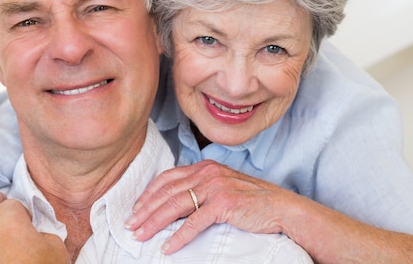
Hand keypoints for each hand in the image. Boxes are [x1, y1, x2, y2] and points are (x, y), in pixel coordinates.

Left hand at [125, 160, 292, 253]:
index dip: (148, 194)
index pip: (167, 178)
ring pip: (175, 205)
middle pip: (167, 192)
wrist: (281, 208)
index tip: (135, 209)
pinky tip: (167, 246)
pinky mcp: (224, 204)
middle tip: (130, 225)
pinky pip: (194, 222)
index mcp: (204, 167)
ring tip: (141, 235)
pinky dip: (178, 236)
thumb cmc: (251, 201)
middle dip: (145, 210)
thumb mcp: (221, 187)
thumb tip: (173, 204)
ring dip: (155, 222)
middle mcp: (207, 173)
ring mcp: (215, 187)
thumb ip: (200, 188)